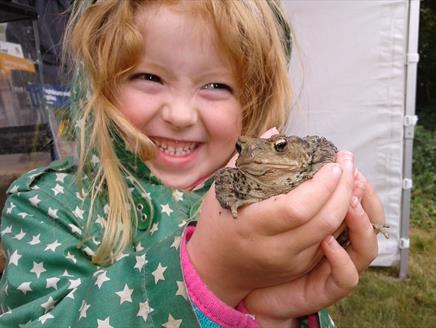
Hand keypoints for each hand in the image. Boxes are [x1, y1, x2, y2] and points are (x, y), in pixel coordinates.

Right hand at [187, 130, 355, 306]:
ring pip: (332, 233)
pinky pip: (329, 242)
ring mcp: (289, 262)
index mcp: (253, 224)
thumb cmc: (217, 222)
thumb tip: (276, 132)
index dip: (322, 185)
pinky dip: (340, 218)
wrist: (216, 270)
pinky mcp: (299, 269)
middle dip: (344, 189)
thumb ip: (249, 159)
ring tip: (350, 176)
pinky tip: (342, 198)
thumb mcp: (223, 188)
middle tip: (347, 162)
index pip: (298, 208)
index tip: (332, 164)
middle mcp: (274, 247)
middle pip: (323, 221)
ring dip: (348, 202)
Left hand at [242, 168, 382, 325]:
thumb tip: (281, 146)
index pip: (361, 204)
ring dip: (360, 223)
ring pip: (365, 249)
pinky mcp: (324, 292)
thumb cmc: (260, 246)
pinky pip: (345, 278)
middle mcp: (340, 248)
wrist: (249, 286)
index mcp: (330, 226)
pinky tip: (327, 241)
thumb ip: (281, 185)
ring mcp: (335, 271)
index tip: (345, 163)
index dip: (358, 184)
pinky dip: (340, 259)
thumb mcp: (275, 213)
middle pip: (369, 221)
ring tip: (346, 200)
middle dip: (361, 194)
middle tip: (350, 171)